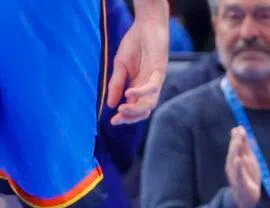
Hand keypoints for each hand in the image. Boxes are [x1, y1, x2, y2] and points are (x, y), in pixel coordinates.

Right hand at [107, 0, 169, 124]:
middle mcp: (148, 86)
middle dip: (130, 118)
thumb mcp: (119, 67)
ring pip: (150, 103)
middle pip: (143, 110)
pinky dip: (141, 93)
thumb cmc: (133, 44)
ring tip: (122, 109)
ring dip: (136, 110)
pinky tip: (128, 93)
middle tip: (116, 119)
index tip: (112, 121)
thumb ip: (116, 85)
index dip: (124, 117)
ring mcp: (155, 80)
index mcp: (137, 87)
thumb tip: (110, 105)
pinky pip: (152, 87)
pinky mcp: (160, 71)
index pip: (134, 108)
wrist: (145, 25)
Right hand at [226, 126, 262, 207]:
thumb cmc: (248, 177)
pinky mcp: (240, 182)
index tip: (238, 127)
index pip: (236, 147)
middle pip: (233, 152)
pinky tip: (239, 160)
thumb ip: (245, 147)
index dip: (237, 137)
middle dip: (236, 141)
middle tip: (238, 131)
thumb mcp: (248, 160)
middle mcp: (233, 166)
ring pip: (234, 161)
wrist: (246, 197)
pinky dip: (239, 167)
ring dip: (235, 151)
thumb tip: (241, 132)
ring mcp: (236, 174)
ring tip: (238, 141)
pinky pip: (239, 174)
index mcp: (235, 160)